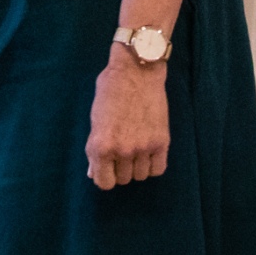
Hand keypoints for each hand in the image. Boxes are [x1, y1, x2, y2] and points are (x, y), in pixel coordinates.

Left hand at [84, 43, 168, 189]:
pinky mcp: (161, 142)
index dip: (105, 176)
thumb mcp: (95, 119)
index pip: (104, 183)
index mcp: (100, 146)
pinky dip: (153, 165)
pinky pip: (158, 169)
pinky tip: (149, 152)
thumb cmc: (110, 90)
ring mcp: (142, 148)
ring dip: (137, 166)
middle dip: (120, 168)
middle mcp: (121, 151)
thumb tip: (94, 173)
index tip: (108, 167)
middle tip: (122, 150)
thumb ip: (94, 148)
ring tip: (136, 147)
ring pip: (140, 176)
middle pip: (122, 180)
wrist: (137, 71)